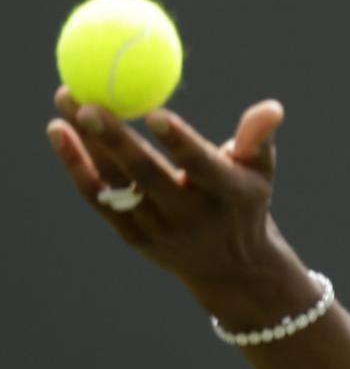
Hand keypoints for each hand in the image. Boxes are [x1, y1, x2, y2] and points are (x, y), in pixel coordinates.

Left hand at [45, 86, 286, 288]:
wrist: (232, 269)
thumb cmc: (244, 203)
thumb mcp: (260, 173)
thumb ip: (258, 138)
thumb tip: (271, 108)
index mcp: (228, 196)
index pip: (202, 168)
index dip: (180, 143)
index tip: (155, 113)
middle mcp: (193, 217)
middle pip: (148, 177)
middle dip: (116, 141)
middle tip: (89, 104)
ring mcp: (161, 230)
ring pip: (119, 185)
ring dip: (88, 145)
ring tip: (67, 99)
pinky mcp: (135, 237)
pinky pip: (101, 200)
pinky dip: (78, 168)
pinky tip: (59, 132)